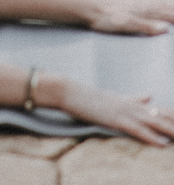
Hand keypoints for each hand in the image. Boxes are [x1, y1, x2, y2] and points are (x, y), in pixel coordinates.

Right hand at [56, 79, 173, 144]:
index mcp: (134, 102)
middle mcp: (133, 106)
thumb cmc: (92, 97)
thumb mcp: (116, 97)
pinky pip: (138, 130)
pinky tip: (162, 144)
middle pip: (163, 116)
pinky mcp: (117, 120)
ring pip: (154, 123)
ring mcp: (125, 112)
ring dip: (170, 131)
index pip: (162, 110)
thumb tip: (150, 95)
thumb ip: (134, 98)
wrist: (72, 92)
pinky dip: (152, 138)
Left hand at [79, 0, 173, 34]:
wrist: (89, 9)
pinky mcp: (129, 10)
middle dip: (173, 12)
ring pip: (157, 7)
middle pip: (164, 8)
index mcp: (145, 9)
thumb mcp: (126, 24)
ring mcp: (136, 7)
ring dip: (167, 10)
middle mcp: (143, 6)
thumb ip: (146, 26)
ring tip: (171, 13)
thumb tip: (166, 29)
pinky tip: (154, 15)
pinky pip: (149, 9)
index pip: (168, 13)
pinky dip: (158, 11)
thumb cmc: (106, 18)